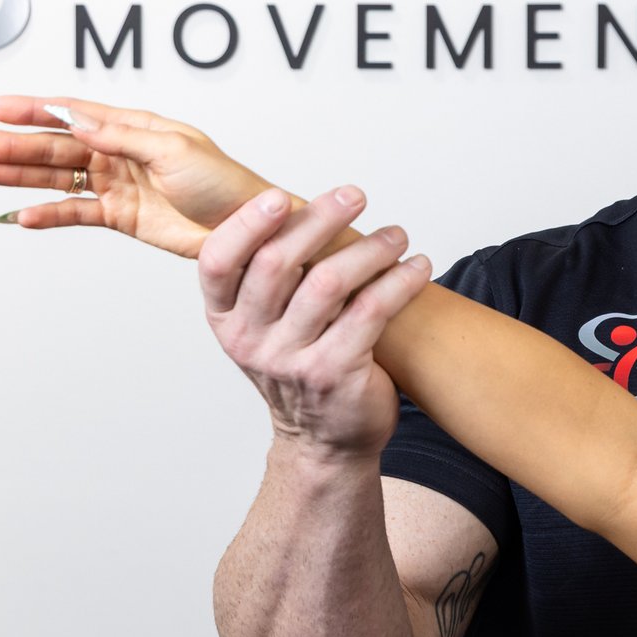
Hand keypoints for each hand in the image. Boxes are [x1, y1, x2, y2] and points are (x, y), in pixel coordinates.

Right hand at [0, 94, 271, 257]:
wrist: (250, 230)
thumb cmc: (226, 183)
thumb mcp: (176, 152)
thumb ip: (123, 137)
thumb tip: (77, 120)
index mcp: (132, 126)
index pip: (71, 112)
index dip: (30, 108)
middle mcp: (118, 151)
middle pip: (53, 145)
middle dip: (10, 144)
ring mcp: (115, 183)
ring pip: (56, 176)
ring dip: (16, 175)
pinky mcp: (120, 215)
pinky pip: (75, 212)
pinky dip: (47, 214)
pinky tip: (18, 215)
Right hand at [196, 184, 433, 458]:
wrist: (324, 441)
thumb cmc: (299, 366)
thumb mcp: (265, 325)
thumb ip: (270, 275)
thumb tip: (298, 203)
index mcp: (225, 319)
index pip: (218, 262)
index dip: (245, 224)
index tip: (278, 196)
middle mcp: (250, 340)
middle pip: (277, 262)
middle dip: (320, 219)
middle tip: (355, 195)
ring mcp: (290, 360)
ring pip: (329, 282)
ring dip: (370, 248)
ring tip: (398, 234)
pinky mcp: (335, 373)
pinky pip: (371, 310)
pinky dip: (399, 281)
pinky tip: (418, 266)